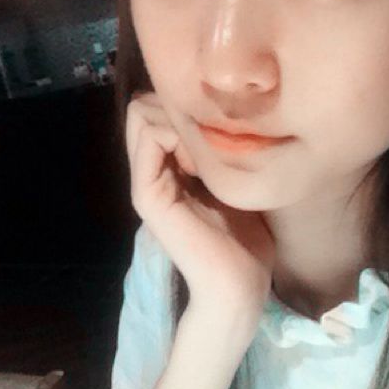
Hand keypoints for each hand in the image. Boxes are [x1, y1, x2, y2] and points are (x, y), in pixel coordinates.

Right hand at [126, 91, 275, 325]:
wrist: (240, 283)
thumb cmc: (247, 240)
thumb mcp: (235, 184)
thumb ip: (219, 154)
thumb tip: (223, 117)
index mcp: (170, 170)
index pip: (156, 111)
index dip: (184, 105)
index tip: (219, 129)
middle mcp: (153, 172)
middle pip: (144, 107)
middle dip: (179, 105)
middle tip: (213, 135)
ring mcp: (146, 182)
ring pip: (142, 114)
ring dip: (179, 118)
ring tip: (209, 148)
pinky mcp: (148, 195)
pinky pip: (150, 137)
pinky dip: (178, 133)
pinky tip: (204, 158)